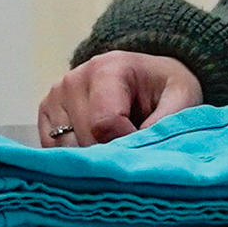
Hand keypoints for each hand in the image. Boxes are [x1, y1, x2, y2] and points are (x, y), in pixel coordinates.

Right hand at [34, 51, 202, 146]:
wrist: (146, 75)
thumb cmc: (164, 88)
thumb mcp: (182, 97)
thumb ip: (167, 123)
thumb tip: (142, 154)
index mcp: (107, 69)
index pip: (105, 125)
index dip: (127, 145)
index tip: (145, 147)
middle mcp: (73, 80)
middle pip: (85, 140)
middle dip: (111, 154)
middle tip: (134, 148)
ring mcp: (54, 97)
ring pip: (66, 150)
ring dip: (92, 157)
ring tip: (115, 144)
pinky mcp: (46, 114)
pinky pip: (54, 151)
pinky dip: (76, 157)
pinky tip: (96, 146)